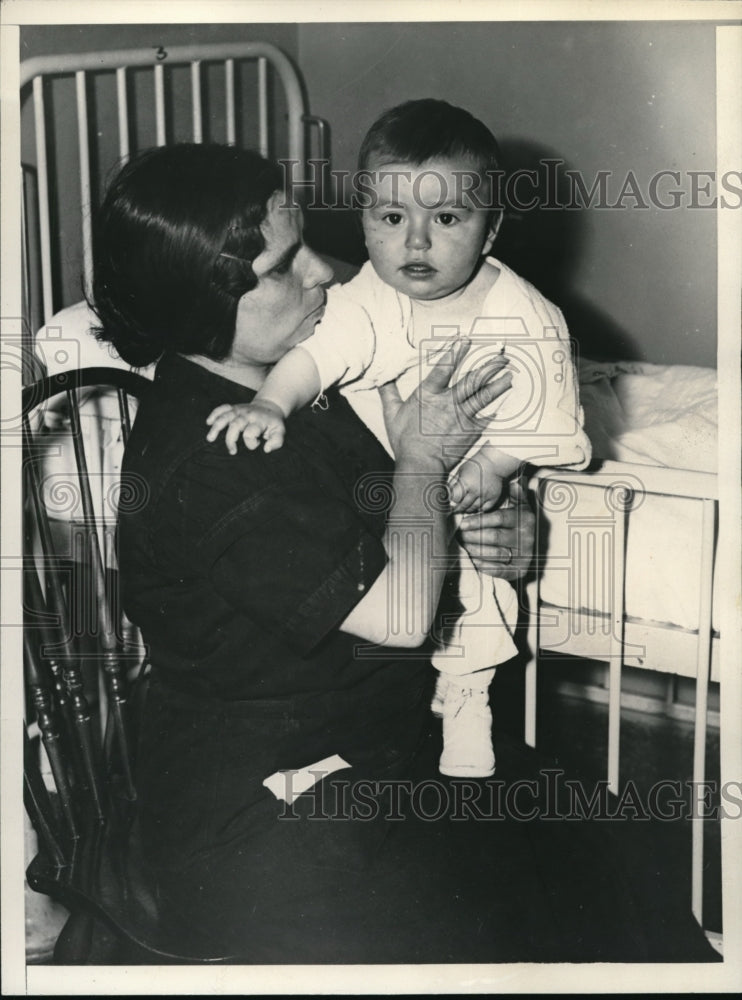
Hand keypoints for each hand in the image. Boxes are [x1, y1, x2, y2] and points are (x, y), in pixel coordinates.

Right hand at [206, 400, 286, 454]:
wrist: (269, 407)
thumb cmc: (273, 423)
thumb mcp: (280, 432)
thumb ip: (276, 441)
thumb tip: (266, 449)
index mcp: (259, 421)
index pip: (251, 432)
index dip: (251, 442)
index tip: (256, 445)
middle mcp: (247, 415)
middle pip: (235, 425)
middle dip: (231, 439)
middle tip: (232, 451)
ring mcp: (239, 410)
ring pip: (225, 416)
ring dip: (216, 427)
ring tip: (210, 439)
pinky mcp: (233, 407)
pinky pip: (222, 408)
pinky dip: (214, 414)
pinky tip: (208, 423)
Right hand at [379, 341, 511, 474]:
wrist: (421, 465)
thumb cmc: (405, 441)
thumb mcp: (391, 413)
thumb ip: (388, 392)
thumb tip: (381, 377)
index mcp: (428, 394)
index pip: (444, 368)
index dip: (454, 352)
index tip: (465, 339)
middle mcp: (448, 402)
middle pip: (472, 380)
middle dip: (489, 366)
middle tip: (502, 357)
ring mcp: (463, 416)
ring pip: (484, 395)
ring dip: (499, 383)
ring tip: (510, 374)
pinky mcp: (472, 430)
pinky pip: (488, 416)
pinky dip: (499, 409)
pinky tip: (509, 402)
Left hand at [449, 452, 506, 514]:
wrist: (493, 462)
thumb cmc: (475, 465)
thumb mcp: (460, 471)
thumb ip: (453, 483)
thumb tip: (446, 493)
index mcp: (465, 483)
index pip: (454, 498)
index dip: (451, 501)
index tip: (448, 503)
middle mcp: (475, 491)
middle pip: (463, 506)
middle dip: (457, 508)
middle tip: (454, 509)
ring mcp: (485, 495)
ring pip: (473, 509)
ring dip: (467, 509)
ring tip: (464, 507)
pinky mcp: (493, 497)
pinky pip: (485, 509)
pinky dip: (479, 509)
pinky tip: (475, 506)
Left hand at [457, 477, 534, 580]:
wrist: (533, 546)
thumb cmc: (518, 522)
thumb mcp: (520, 506)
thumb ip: (515, 494)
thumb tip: (513, 483)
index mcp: (524, 519)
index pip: (499, 519)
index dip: (479, 521)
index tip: (462, 523)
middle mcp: (526, 537)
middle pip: (494, 537)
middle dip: (473, 536)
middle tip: (458, 535)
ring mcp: (524, 555)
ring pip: (495, 553)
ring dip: (475, 550)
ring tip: (462, 545)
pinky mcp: (519, 570)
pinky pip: (500, 570)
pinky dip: (484, 566)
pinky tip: (473, 560)